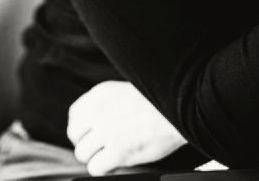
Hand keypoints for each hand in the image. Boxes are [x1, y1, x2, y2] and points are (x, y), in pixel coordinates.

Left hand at [67, 81, 185, 175]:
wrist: (184, 108)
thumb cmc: (161, 103)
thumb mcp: (127, 91)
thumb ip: (108, 104)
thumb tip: (95, 124)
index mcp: (100, 94)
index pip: (75, 115)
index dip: (83, 129)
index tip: (93, 134)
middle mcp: (99, 111)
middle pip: (75, 136)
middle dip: (87, 144)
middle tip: (102, 148)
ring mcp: (108, 131)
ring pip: (82, 154)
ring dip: (95, 157)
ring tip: (111, 155)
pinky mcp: (119, 151)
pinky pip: (95, 168)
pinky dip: (104, 168)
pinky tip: (116, 163)